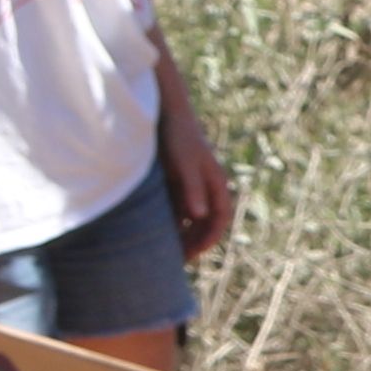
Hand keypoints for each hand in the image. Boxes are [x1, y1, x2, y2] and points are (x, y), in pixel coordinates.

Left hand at [160, 71, 238, 259]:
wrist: (164, 111)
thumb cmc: (178, 136)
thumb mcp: (185, 164)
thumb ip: (192, 188)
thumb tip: (200, 215)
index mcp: (215, 182)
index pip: (219, 218)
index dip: (209, 238)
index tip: (193, 254)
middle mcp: (205, 186)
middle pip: (205, 222)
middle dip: (194, 241)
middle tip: (176, 259)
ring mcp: (190, 184)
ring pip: (190, 217)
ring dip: (181, 233)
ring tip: (163, 249)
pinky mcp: (175, 181)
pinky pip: (175, 208)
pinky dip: (169, 221)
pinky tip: (151, 230)